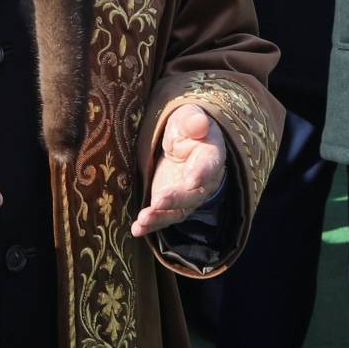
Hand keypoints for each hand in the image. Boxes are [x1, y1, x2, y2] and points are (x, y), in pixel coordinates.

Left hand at [132, 103, 225, 236]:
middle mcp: (204, 181)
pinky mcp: (172, 205)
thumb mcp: (187, 118)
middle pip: (193, 194)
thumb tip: (200, 122)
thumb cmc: (187, 127)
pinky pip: (164, 217)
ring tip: (143, 220)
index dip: (201, 173)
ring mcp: (188, 196)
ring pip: (178, 211)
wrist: (183, 142)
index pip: (209, 165)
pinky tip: (137, 229)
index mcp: (211, 155)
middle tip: (158, 201)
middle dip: (176, 199)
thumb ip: (192, 121)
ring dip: (160, 217)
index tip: (191, 181)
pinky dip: (151, 225)